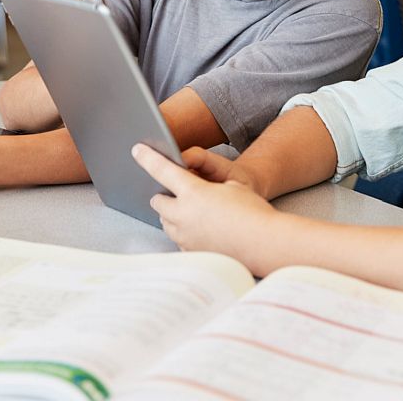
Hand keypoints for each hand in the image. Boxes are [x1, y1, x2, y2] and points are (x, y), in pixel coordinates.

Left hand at [133, 143, 278, 269]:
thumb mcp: (232, 183)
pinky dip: (183, 231)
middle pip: (158, 201)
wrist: (266, 244)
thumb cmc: (253, 210)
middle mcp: (183, 216)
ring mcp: (185, 237)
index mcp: (193, 192)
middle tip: (178, 192)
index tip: (136, 150)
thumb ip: (206, 177)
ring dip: (172, 214)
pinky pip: (178, 238)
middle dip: (165, 195)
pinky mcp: (191, 253)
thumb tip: (188, 179)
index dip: (147, 158)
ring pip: (165, 222)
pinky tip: (201, 229)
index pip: (162, 170)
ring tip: (192, 211)